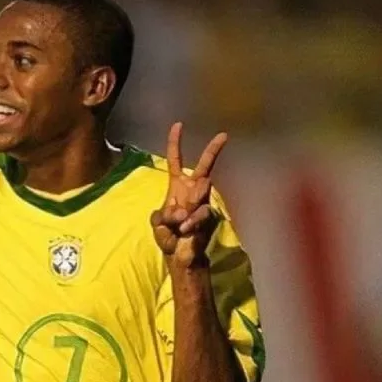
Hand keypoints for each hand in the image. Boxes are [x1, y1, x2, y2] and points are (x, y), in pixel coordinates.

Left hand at [150, 121, 226, 267]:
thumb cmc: (168, 237)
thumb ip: (162, 216)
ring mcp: (203, 202)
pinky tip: (185, 230)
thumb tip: (180, 212)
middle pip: (204, 166)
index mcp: (177, 187)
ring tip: (179, 224)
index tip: (178, 125)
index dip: (175, 143)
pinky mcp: (210, 215)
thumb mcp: (157, 224)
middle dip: (213, 151)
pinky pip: (202, 213)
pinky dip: (191, 222)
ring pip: (200, 192)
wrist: (180, 257)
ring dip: (187, 208)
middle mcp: (192, 191)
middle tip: (223, 135)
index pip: (175, 160)